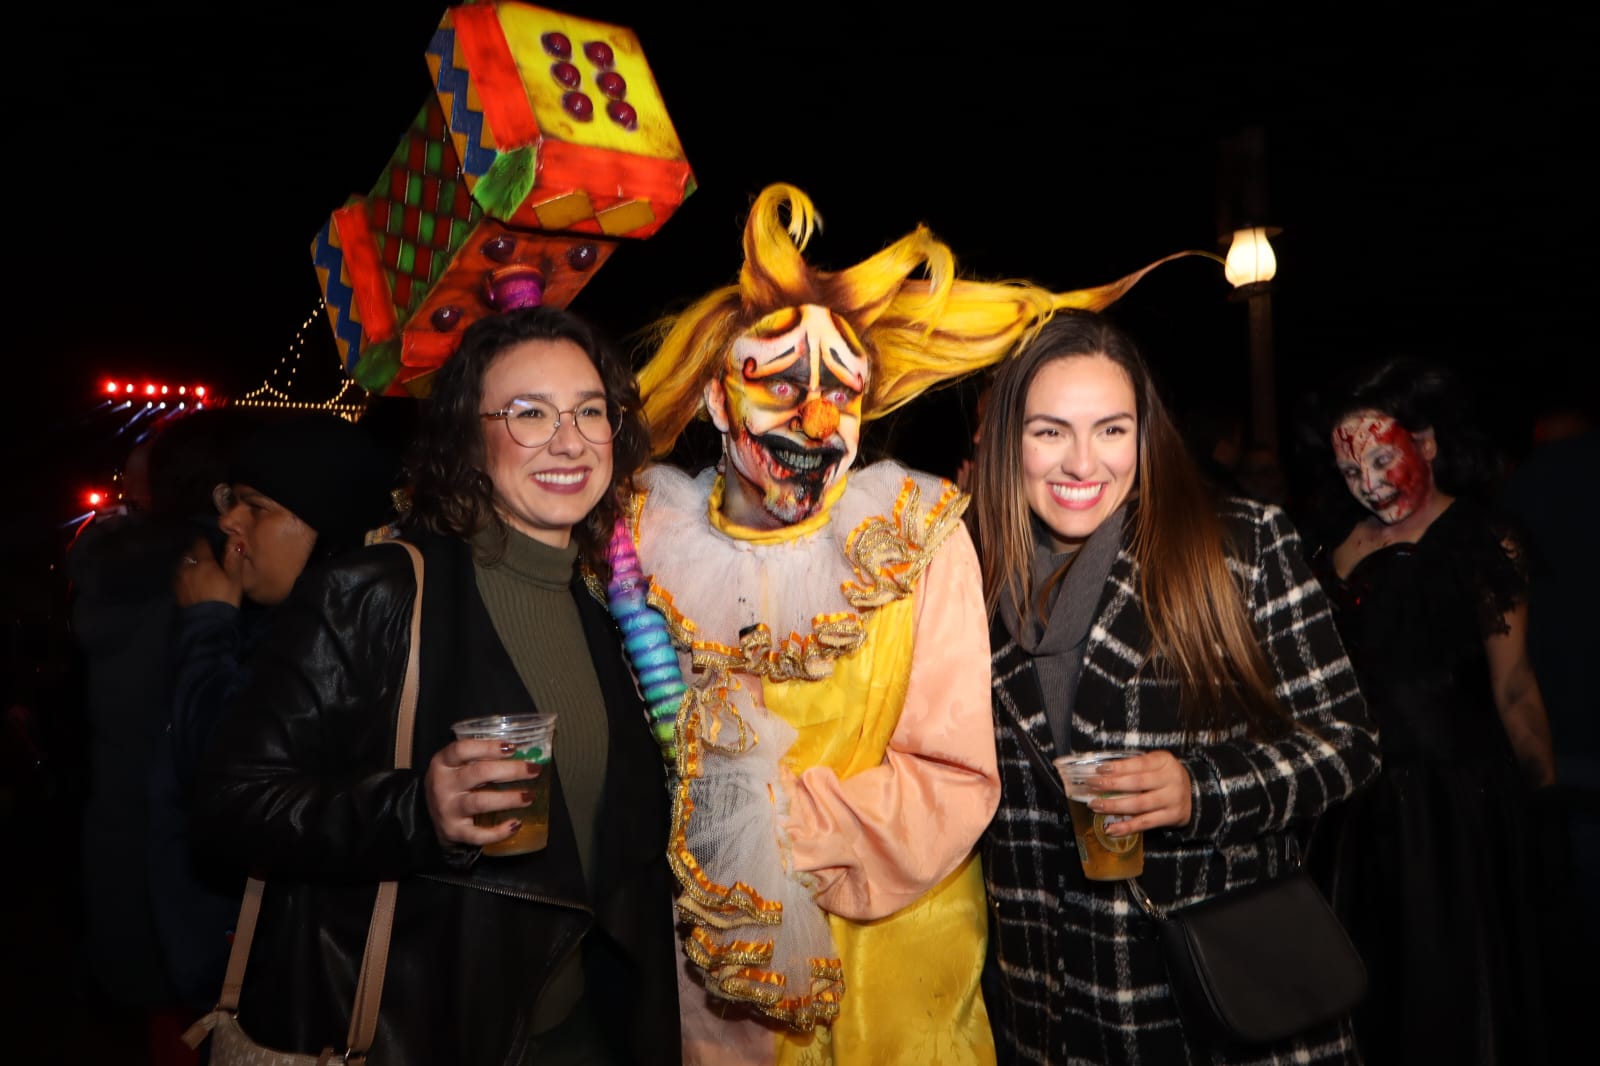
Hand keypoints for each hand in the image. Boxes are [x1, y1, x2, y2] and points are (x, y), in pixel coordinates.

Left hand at [173, 535, 242, 607]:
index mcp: (204, 563)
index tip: (207, 540)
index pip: (200, 545)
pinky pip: (178, 578)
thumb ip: (234, 560)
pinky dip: (183, 575)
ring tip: (193, 566)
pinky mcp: (177, 593)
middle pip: (188, 554)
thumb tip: (237, 542)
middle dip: (194, 551)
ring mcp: (181, 581)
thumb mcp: (235, 579)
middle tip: (201, 553)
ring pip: (181, 565)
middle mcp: (189, 569)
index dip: (204, 541)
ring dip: (187, 563)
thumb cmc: (225, 598)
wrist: (208, 621)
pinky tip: (188, 580)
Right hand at [424, 738, 542, 848]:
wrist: (428, 817)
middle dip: (511, 771)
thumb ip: (480, 757)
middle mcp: (442, 784)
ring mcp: (447, 809)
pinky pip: (478, 834)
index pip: (462, 749)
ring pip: (481, 802)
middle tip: (534, 770)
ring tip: (530, 796)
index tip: (513, 748)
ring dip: (509, 799)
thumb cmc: (453, 783)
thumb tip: (524, 752)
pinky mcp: (454, 831)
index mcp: (442, 762)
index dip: (489, 747)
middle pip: (479, 773)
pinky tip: (516, 824)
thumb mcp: (457, 765)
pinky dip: (499, 832)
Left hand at [1085, 750, 1191, 835]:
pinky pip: (1145, 823)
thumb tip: (1101, 773)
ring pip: (1139, 804)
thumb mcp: (1155, 764)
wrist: (1194, 794)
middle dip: (1111, 785)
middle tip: (1091, 786)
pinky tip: (1110, 829)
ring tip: (1095, 806)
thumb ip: (1134, 766)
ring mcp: (1173, 799)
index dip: (1118, 767)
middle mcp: (1171, 779)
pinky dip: (1127, 827)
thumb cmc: (1164, 776)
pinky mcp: (1172, 817)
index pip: (1138, 764)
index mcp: (1164, 761)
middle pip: (1137, 783)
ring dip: (1114, 806)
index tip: (1099, 770)